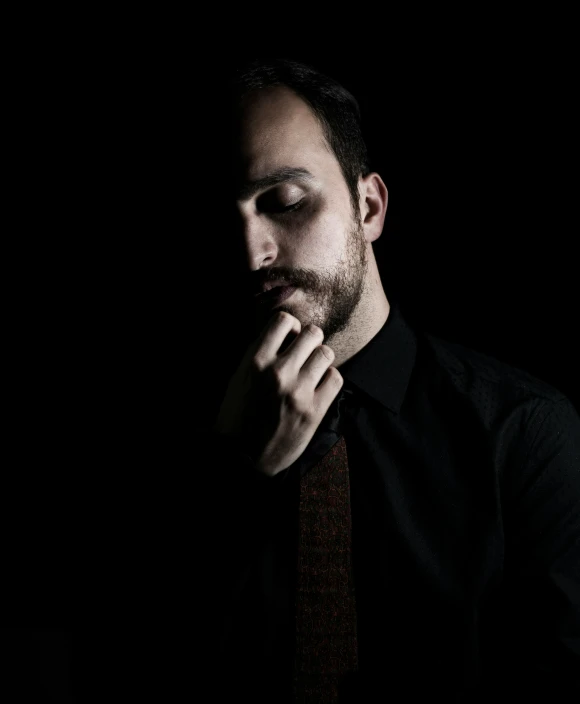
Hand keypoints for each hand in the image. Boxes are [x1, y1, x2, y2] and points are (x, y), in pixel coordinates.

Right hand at [213, 311, 343, 476]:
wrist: (242, 457)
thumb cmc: (238, 416)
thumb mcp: (239, 377)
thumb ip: (259, 353)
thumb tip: (283, 334)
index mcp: (255, 361)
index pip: (284, 320)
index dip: (290, 327)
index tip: (289, 338)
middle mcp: (278, 373)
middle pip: (312, 333)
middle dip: (310, 341)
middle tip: (305, 354)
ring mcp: (298, 392)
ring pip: (326, 353)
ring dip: (320, 360)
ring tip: (312, 370)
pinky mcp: (314, 411)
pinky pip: (335, 378)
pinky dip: (329, 379)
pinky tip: (318, 387)